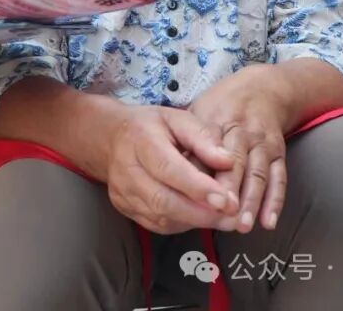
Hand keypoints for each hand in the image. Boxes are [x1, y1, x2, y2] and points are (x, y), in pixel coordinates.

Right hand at [106, 105, 239, 234]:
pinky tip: (199, 217)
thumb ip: (203, 138)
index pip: (169, 168)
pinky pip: (155, 223)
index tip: (226, 201)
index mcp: (142, 140)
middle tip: (232, 218)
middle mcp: (127, 169)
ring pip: (160, 217)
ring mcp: (122, 192)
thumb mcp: (178, 118)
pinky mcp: (124, 207)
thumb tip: (227, 162)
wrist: (110, 137)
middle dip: (201, 213)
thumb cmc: (152, 126)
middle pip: (163, 200)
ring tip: (223, 220)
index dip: (198, 188)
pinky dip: (181, 224)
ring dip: (195, 222)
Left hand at [188, 66, 289, 233]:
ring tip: (241, 225)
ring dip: (252, 201)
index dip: (204, 174)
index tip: (198, 197)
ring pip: (258, 173)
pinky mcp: (279, 152)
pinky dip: (275, 201)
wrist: (262, 89)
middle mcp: (242, 131)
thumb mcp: (198, 113)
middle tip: (221, 217)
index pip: (208, 149)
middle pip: (236, 162)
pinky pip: (280, 178)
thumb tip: (169, 174)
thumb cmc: (220, 108)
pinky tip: (268, 222)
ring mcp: (263, 142)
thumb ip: (187, 143)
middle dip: (230, 190)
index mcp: (216, 121)